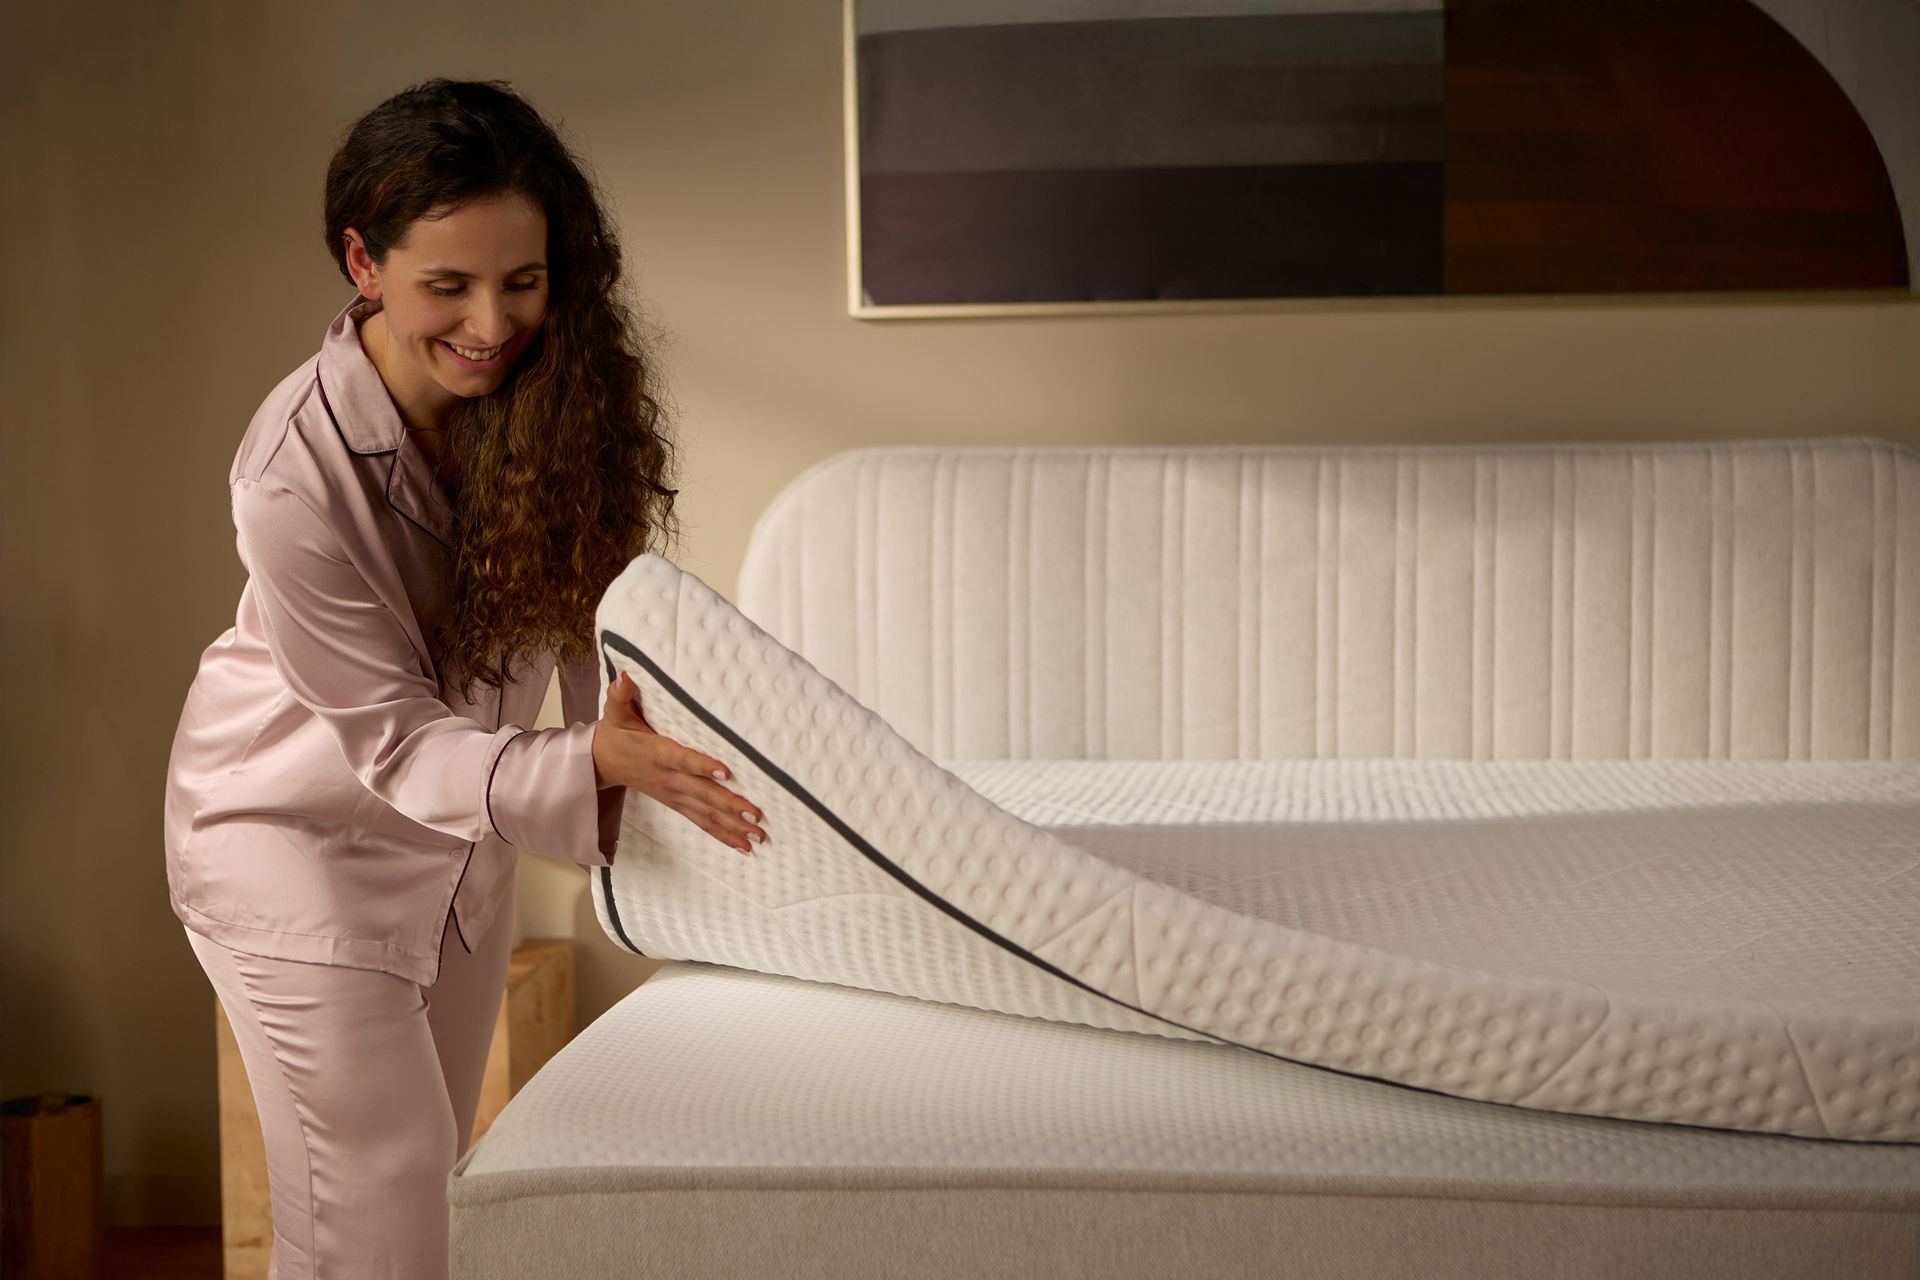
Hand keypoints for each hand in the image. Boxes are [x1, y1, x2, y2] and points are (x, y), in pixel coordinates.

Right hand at [592, 670, 766, 855]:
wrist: (601, 763)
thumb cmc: (616, 733)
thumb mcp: (615, 712)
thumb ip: (621, 694)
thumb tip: (626, 677)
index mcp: (657, 753)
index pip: (683, 760)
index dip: (703, 766)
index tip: (727, 771)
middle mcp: (668, 778)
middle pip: (703, 793)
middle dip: (730, 805)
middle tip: (756, 815)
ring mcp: (674, 794)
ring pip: (706, 813)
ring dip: (733, 825)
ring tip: (758, 836)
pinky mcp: (677, 804)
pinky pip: (701, 822)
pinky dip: (723, 835)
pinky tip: (744, 846)